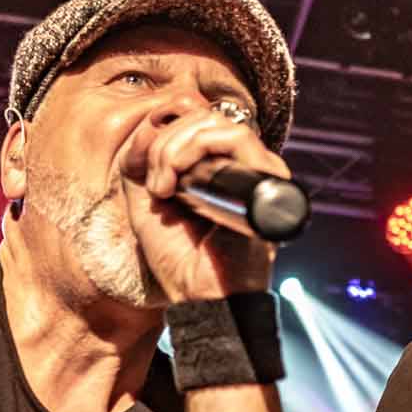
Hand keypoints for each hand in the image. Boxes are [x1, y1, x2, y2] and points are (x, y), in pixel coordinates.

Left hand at [124, 105, 285, 301]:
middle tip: (156, 184)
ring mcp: (257, 171)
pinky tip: (177, 188)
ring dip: (176, 148)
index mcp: (218, 168)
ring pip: (217, 122)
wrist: (199, 296)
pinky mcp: (267, 179)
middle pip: (204, 116)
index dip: (164, 130)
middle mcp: (241, 166)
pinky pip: (237, 138)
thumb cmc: (179, 258)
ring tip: (164, 188)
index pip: (196, 119)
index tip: (144, 168)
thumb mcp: (146, 202)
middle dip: (166, 142)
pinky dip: (196, 150)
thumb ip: (144, 161)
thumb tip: (150, 124)